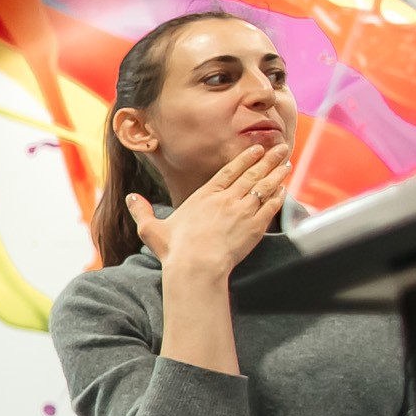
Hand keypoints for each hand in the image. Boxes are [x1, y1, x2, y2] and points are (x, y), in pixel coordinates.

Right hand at [130, 143, 287, 279]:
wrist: (197, 267)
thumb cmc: (175, 250)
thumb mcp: (151, 229)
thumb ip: (141, 211)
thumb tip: (130, 197)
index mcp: (204, 195)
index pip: (230, 171)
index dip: (245, 158)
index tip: (257, 149)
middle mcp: (226, 199)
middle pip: (252, 174)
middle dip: (268, 159)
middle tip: (280, 148)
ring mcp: (243, 211)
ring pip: (264, 186)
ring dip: (277, 173)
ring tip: (286, 163)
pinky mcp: (255, 226)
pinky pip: (271, 206)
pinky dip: (279, 196)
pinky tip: (284, 189)